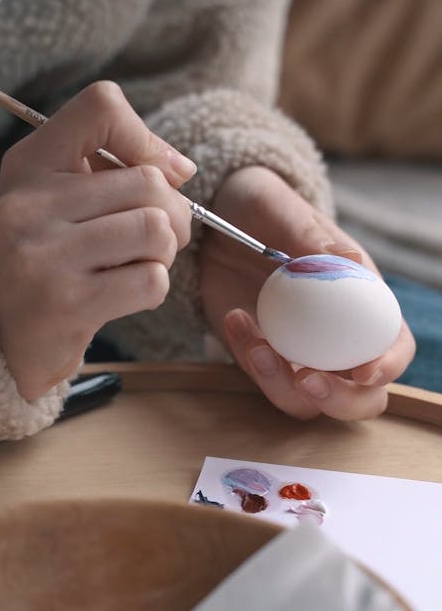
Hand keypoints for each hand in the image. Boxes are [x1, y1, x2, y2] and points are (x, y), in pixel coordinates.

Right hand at [0, 82, 194, 400]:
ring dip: (165, 253)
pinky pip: (151, 280)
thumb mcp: (62, 199)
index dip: (146, 139)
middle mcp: (30, 204)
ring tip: (141, 263)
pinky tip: (128, 293)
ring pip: (155, 230)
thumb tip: (182, 169)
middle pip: (149, 183)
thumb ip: (117, 170)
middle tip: (159, 237)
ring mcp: (46, 255)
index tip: (154, 173)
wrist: (4, 331)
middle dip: (174, 214)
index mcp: (29, 165)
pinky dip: (154, 287)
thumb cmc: (50, 257)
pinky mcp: (69, 303)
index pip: (101, 107)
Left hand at [200, 166, 414, 419]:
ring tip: (255, 340)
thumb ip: (311, 237)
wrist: (215, 222)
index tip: (363, 371)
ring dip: (281, 384)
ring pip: (307, 401)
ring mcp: (299, 356)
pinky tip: (235, 319)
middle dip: (341, 400)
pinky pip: (262, 380)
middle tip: (306, 379)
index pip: (394, 345)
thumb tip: (352, 261)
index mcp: (363, 304)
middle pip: (360, 396)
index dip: (388, 365)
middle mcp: (338, 340)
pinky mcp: (261, 361)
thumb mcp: (281, 210)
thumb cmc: (263, 209)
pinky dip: (249, 362)